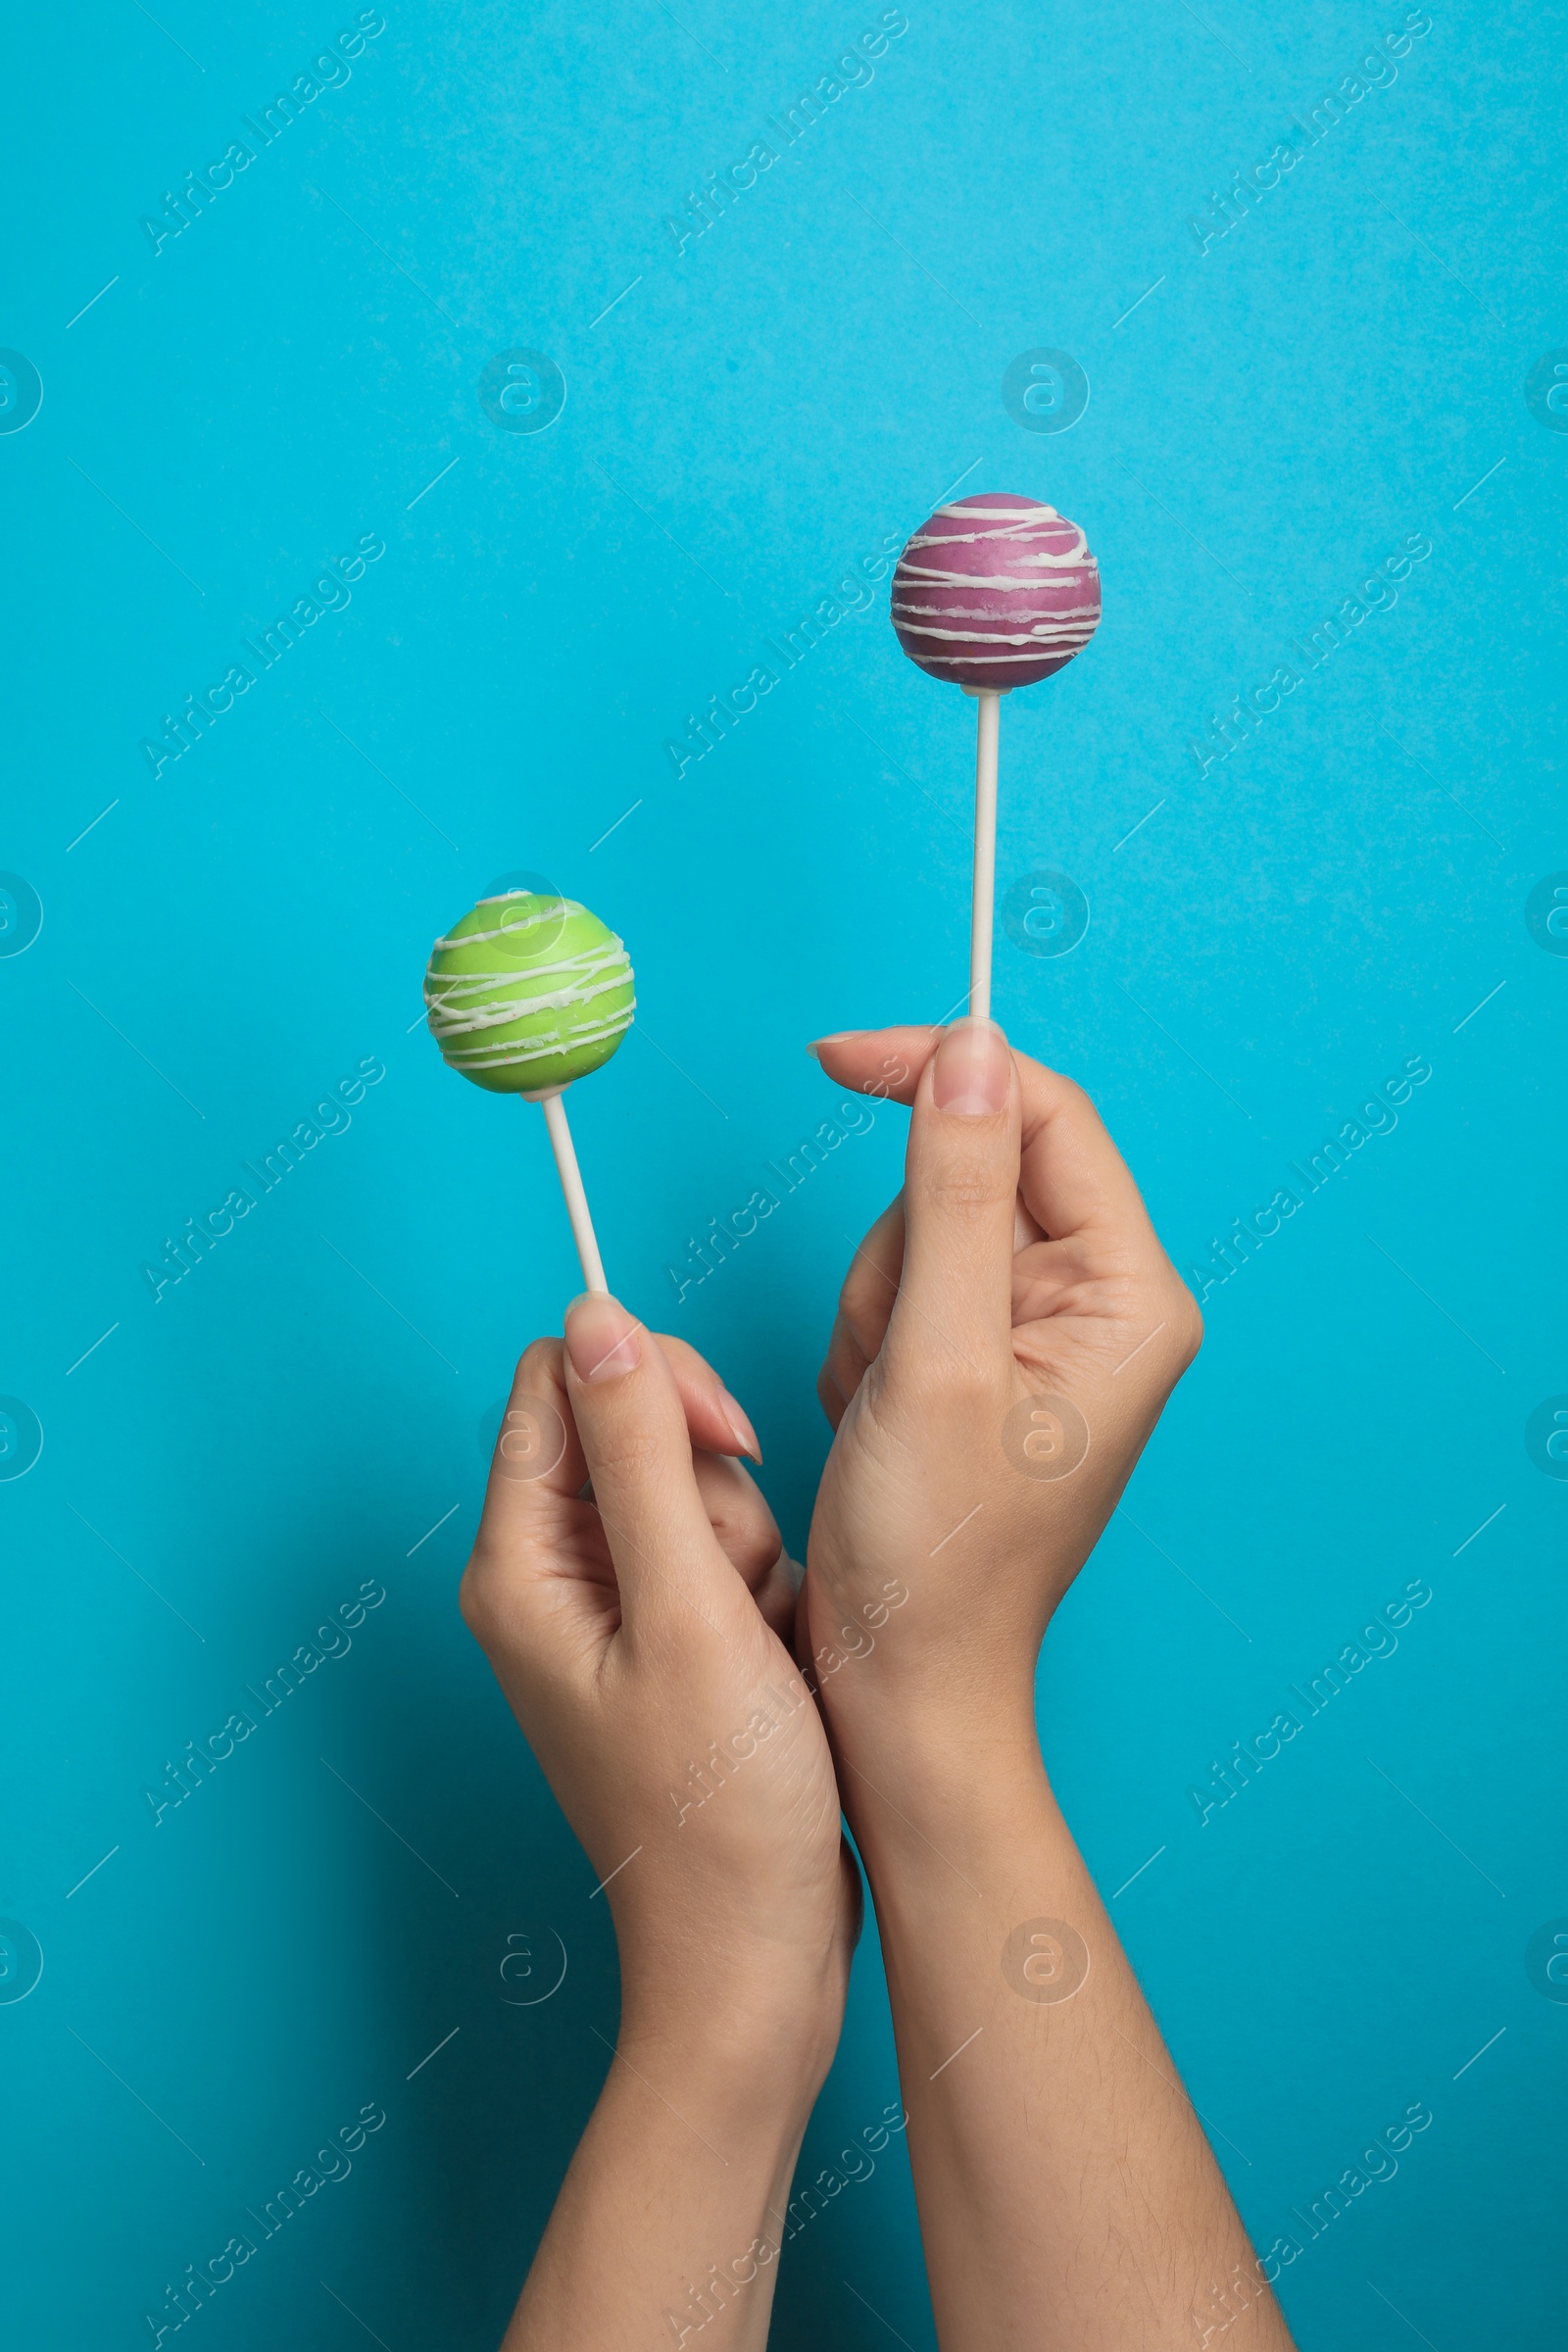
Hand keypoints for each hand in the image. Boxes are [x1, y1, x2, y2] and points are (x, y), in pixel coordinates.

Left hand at [460, 1298, 858, 2058]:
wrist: (756, 1959)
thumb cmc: (717, 1814)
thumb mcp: (687, 1611)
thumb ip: (638, 1454)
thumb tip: (595, 1315)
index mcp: (519, 1565)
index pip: (559, 1379)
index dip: (651, 1383)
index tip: (727, 1442)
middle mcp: (552, 1578)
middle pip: (636, 1430)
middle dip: (717, 1489)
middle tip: (736, 1587)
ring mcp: (614, 1612)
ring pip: (701, 1493)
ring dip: (754, 1554)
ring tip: (758, 1652)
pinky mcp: (671, 1641)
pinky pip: (731, 1555)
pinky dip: (770, 1598)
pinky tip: (776, 1672)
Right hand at [802, 1021, 1201, 1778]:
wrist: (901, 1684)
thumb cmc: (934, 1558)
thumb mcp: (935, 1359)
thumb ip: (952, 1192)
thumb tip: (970, 1049)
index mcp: (1128, 1296)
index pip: (1044, 1115)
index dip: (941, 1070)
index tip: (834, 1060)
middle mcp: (1101, 1305)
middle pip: (970, 1172)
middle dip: (898, 1252)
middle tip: (892, 1359)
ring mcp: (1042, 1336)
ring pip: (919, 1229)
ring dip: (873, 1309)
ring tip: (884, 1406)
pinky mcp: (987, 1362)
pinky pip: (899, 1290)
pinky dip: (865, 1345)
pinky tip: (878, 1421)